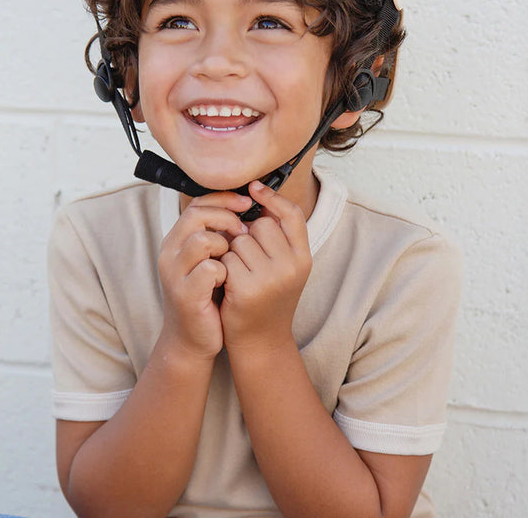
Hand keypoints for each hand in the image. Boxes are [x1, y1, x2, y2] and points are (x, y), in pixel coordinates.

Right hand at [157, 191, 251, 358]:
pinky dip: (225, 272)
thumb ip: (218, 235)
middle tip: (243, 232)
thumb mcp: (209, 259)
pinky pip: (210, 269)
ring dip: (225, 247)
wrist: (191, 340)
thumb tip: (246, 207)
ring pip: (202, 240)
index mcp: (175, 240)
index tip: (247, 203)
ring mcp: (174, 274)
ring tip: (232, 261)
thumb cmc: (206, 297)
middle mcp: (169, 253)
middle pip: (197, 215)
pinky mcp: (185, 295)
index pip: (197, 203)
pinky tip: (228, 282)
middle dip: (226, 218)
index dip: (223, 199)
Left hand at [220, 181, 311, 354]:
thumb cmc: (269, 298)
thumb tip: (259, 194)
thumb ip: (280, 237)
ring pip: (241, 239)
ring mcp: (270, 279)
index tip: (254, 187)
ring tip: (240, 272)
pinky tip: (229, 283)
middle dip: (248, 234)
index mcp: (304, 258)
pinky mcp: (246, 288)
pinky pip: (227, 257)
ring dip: (233, 250)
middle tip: (248, 258)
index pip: (292, 214)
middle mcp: (291, 267)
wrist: (261, 341)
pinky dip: (223, 265)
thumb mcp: (286, 267)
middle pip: (262, 224)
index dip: (272, 197)